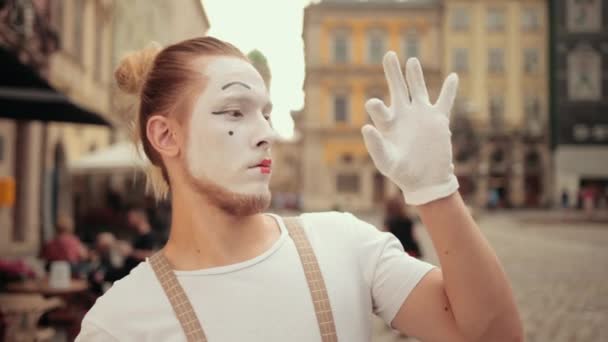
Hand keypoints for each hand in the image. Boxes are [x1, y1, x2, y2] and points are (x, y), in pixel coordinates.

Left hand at [362, 52, 458, 204]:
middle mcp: (403, 116)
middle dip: (393, 72)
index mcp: (388, 125)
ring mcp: (421, 116)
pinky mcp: (438, 120)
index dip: (376, 105)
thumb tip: (366, 127)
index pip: (379, 108)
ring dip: (415, 75)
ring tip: (411, 60)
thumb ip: (375, 146)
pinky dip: (449, 89)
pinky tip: (452, 76)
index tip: (373, 103)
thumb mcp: (386, 162)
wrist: (425, 182)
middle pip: (397, 89)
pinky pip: (445, 101)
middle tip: (388, 55)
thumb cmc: (402, 174)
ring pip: (418, 90)